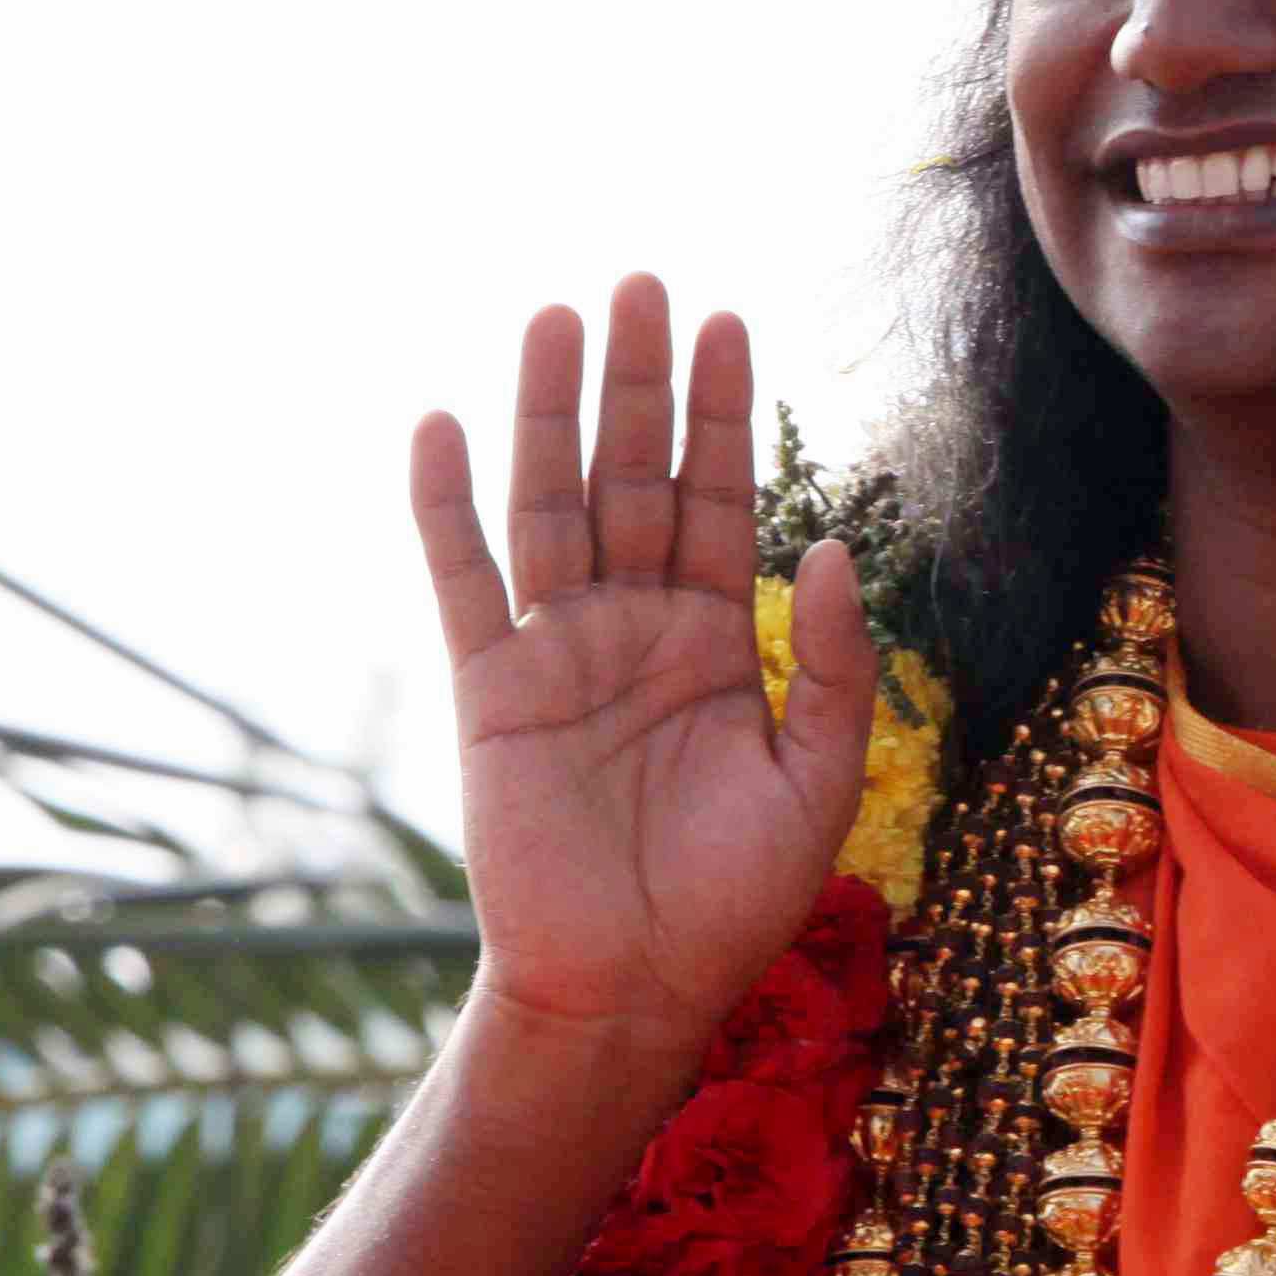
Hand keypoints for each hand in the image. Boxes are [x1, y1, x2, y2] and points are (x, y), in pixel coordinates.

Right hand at [412, 278, 881, 1056]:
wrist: (633, 992)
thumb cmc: (731, 904)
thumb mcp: (818, 781)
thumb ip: (832, 666)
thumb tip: (823, 545)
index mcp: (716, 642)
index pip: (720, 499)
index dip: (724, 414)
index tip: (730, 322)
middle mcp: (634, 628)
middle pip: (634, 477)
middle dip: (641, 383)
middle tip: (644, 283)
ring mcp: (558, 652)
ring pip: (552, 505)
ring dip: (553, 412)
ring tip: (561, 316)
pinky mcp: (492, 691)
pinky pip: (464, 583)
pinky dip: (447, 506)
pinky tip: (443, 425)